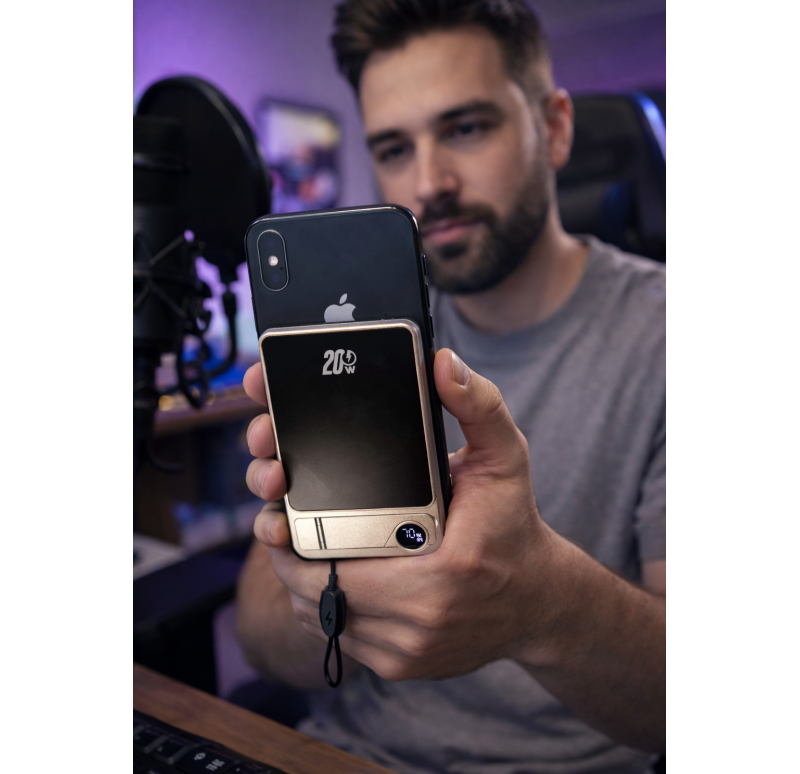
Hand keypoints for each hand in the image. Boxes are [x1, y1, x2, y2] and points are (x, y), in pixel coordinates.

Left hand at [242, 349, 553, 679]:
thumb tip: (443, 364)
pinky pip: (340, 636)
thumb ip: (478, 406)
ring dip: (303, 580)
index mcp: (441, 573)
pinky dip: (326, 605)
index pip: (332, 570)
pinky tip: (330, 571)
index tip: (279, 512)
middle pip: (313, 595)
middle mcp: (420, 623)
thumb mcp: (505, 457)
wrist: (538, 598)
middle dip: (288, 555)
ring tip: (301, 542)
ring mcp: (407, 651)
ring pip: (321, 618)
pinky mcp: (400, 665)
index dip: (292, 543)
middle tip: (283, 519)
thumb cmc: (512, 525)